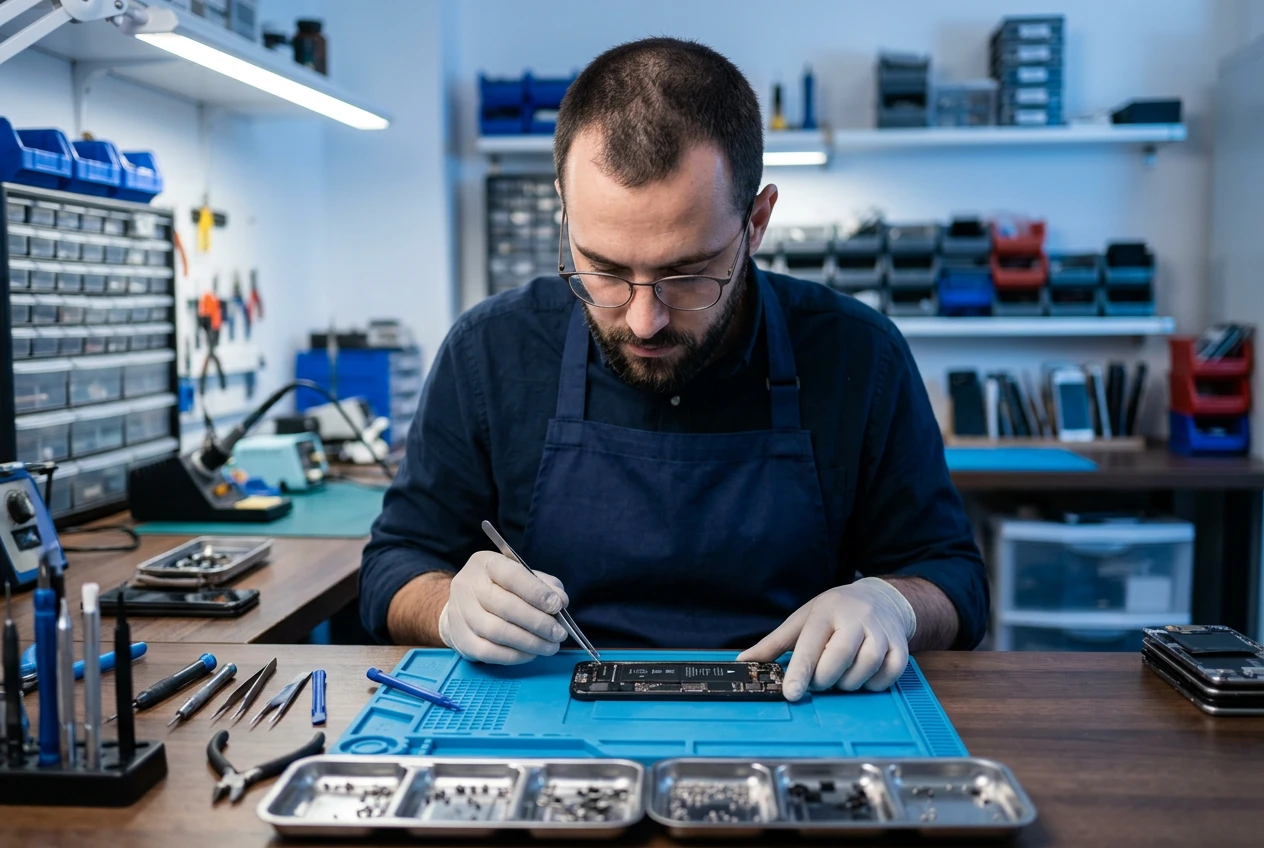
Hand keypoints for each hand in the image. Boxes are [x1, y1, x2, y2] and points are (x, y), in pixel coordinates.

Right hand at [437, 551, 569, 663]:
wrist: (462, 605)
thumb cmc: (499, 589)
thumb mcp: (522, 576)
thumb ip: (544, 585)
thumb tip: (560, 600)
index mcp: (486, 564)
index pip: (512, 575)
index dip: (536, 592)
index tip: (557, 606)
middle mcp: (468, 586)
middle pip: (505, 606)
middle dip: (538, 622)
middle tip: (559, 633)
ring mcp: (461, 613)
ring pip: (497, 631)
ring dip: (529, 642)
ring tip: (549, 646)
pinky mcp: (460, 639)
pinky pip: (489, 652)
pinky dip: (514, 655)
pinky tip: (530, 653)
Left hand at [737, 577, 916, 699]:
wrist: (881, 598)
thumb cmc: (835, 612)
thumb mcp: (802, 620)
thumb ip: (773, 644)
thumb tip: (744, 661)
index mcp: (826, 612)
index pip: (810, 643)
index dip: (800, 671)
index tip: (792, 693)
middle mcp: (856, 619)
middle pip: (839, 657)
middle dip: (824, 678)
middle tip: (818, 679)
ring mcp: (881, 631)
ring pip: (865, 667)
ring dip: (848, 682)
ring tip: (840, 675)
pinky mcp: (899, 645)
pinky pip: (889, 673)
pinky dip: (874, 683)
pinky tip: (863, 676)